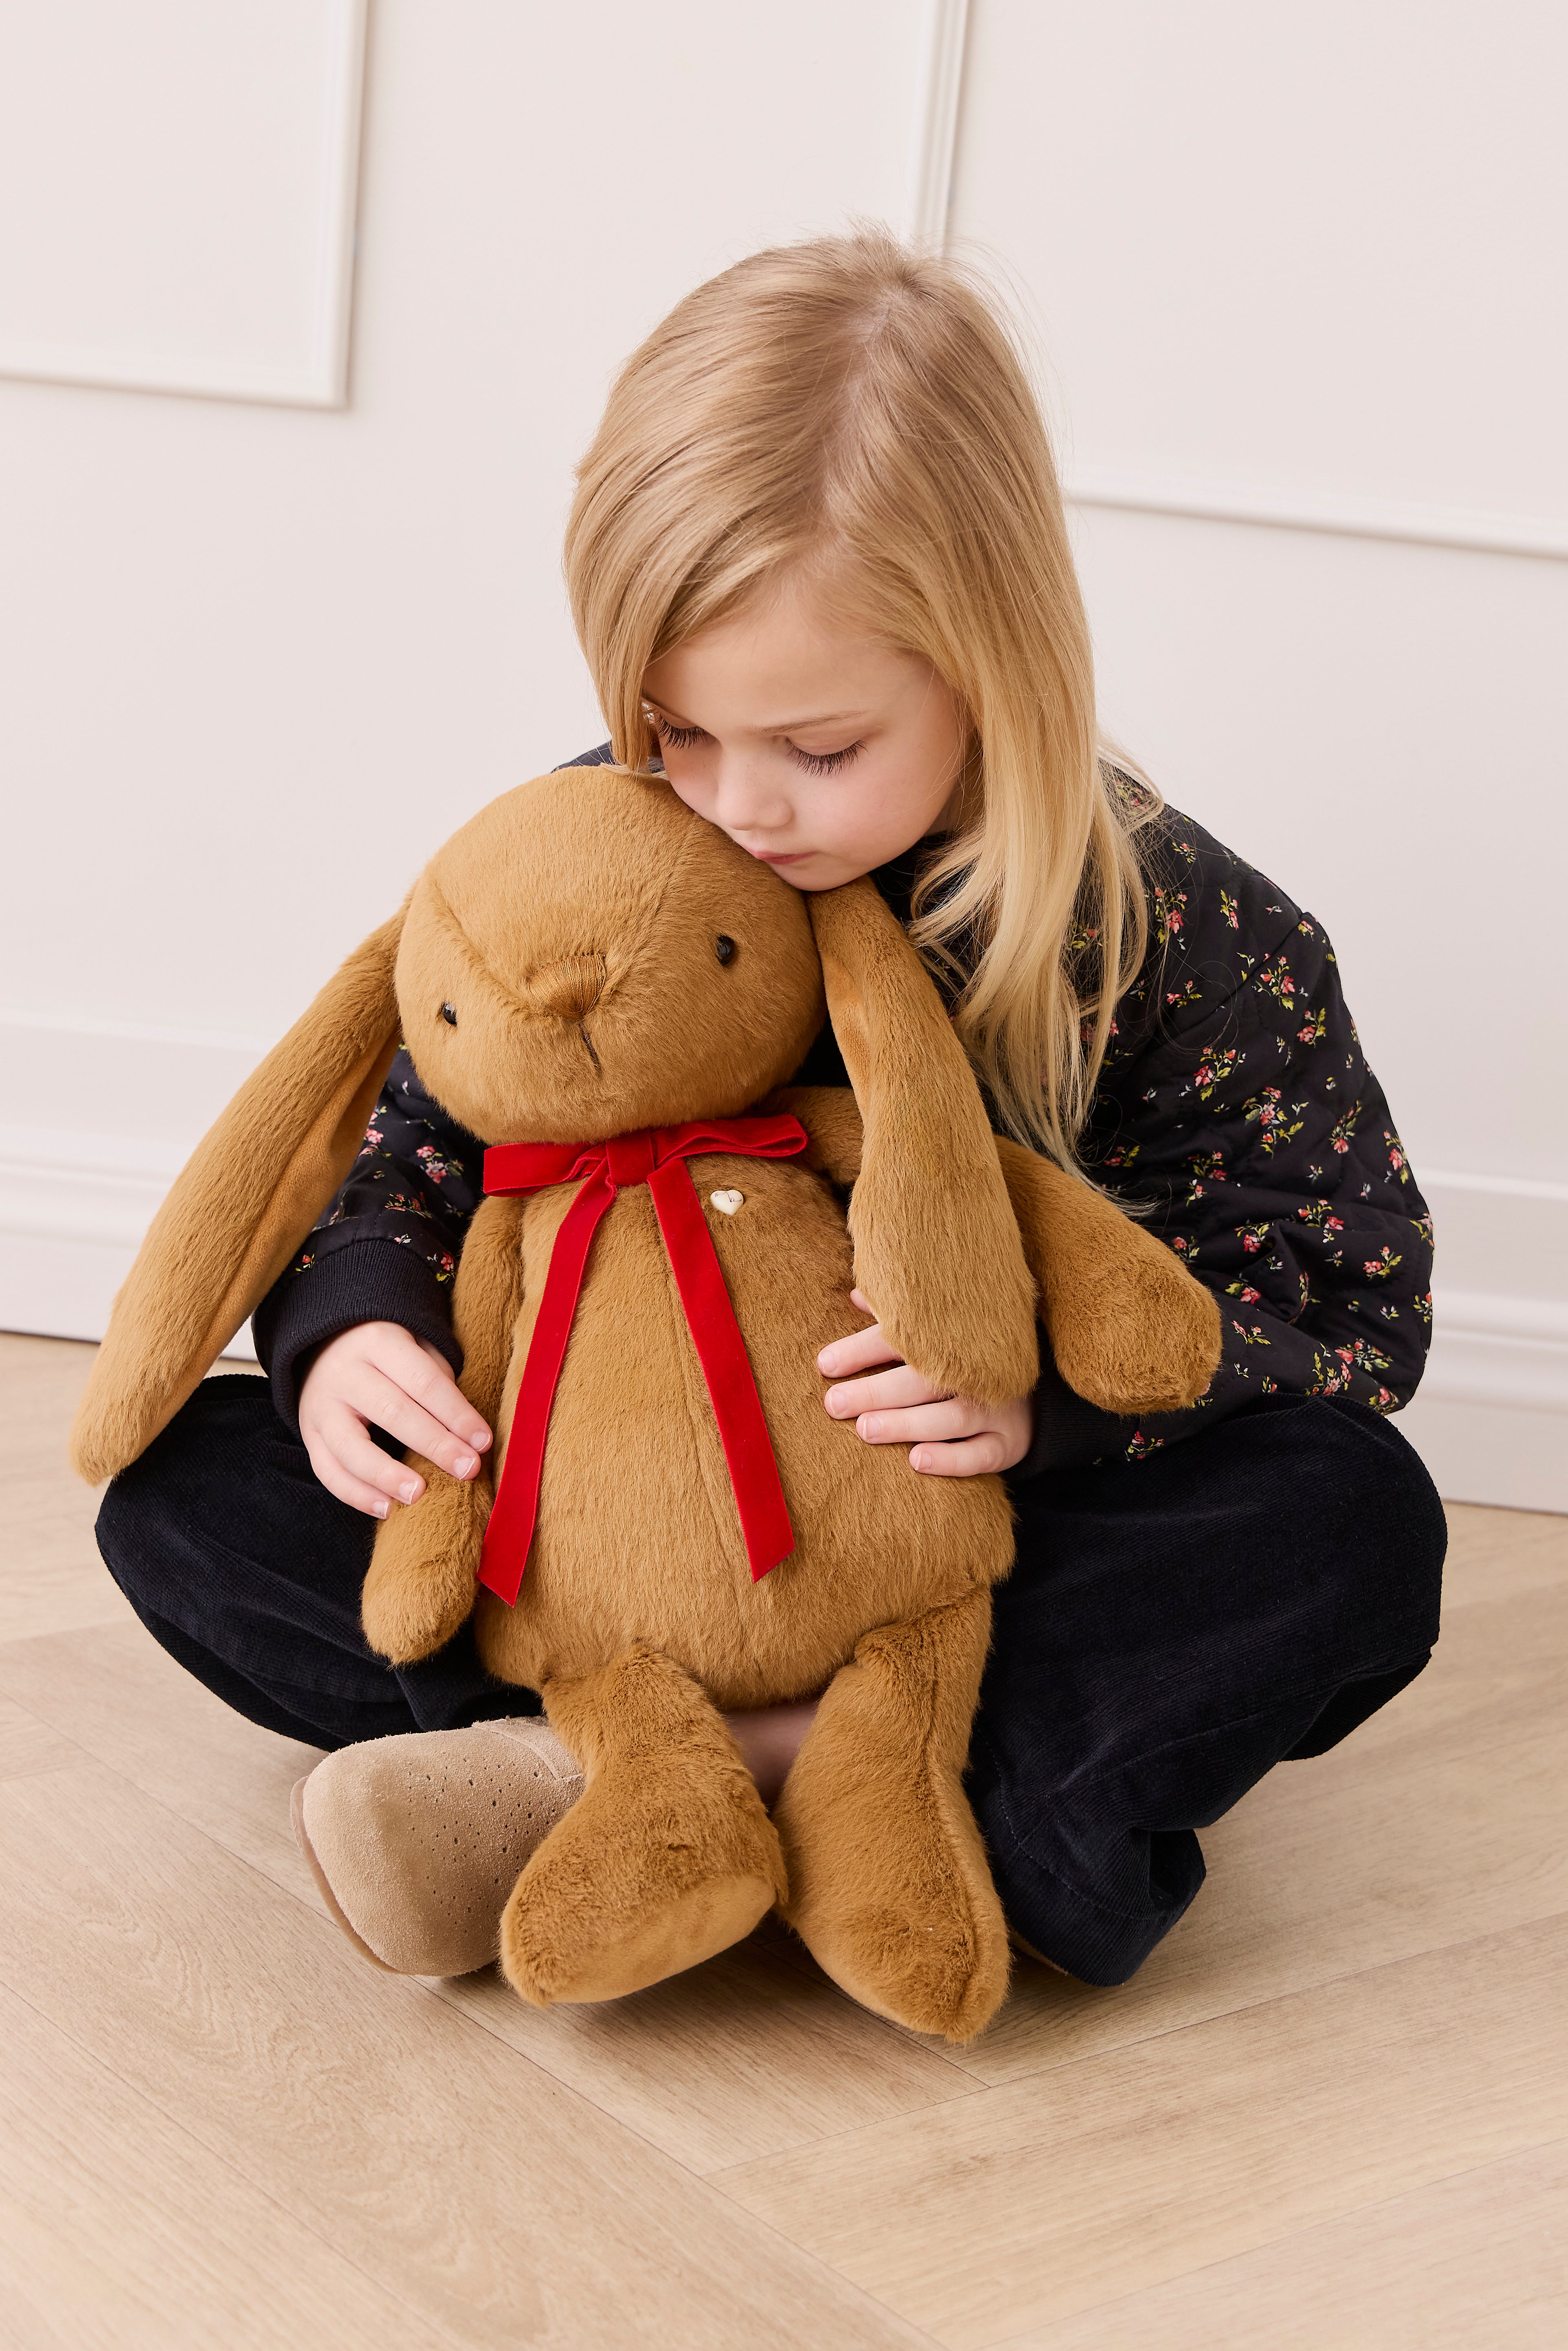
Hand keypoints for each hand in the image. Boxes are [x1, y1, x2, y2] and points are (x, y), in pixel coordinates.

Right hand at [298, 1322, 490, 1516]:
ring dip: (387, 1475)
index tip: (483, 1442)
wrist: (326, 1347)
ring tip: (419, 1495)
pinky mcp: (309, 1434)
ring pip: (351, 1447)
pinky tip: (387, 1509)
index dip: (456, 1413)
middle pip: (392, 1411)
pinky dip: (356, 1495)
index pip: (423, 1380)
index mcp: (378, 1342)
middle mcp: (345, 1371)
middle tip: (467, 1469)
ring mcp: (321, 1405)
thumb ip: (437, 1380)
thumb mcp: (415, 1346)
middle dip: (435, 1445)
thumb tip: (465, 1433)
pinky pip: (327, 1470)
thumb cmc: (389, 1354)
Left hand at [817, 1290, 1033, 1475]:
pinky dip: (951, 1460)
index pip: (903, 1340)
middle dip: (876, 1390)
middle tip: (835, 1403)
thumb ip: (897, 1318)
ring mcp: (994, 1408)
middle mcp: (974, 1372)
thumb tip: (858, 1294)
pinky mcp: (1007, 1444)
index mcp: (952, 1339)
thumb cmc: (968, 1361)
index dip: (862, 1350)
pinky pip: (981, 1454)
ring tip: (865, 1430)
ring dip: (907, 1423)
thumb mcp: (942, 1333)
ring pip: (950, 1417)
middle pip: (923, 1380)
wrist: (1037, 1392)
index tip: (825, 1364)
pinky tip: (918, 1461)